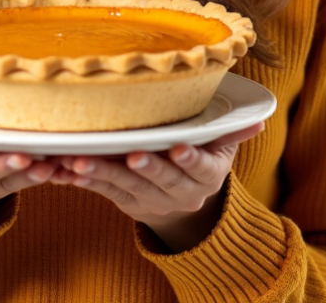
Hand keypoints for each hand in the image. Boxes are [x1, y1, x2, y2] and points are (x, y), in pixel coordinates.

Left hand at [48, 121, 265, 252]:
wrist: (186, 208)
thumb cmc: (202, 160)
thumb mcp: (221, 148)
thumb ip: (233, 131)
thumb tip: (258, 117)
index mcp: (206, 177)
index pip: (200, 169)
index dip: (189, 160)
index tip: (178, 148)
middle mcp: (179, 194)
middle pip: (161, 180)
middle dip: (145, 167)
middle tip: (132, 154)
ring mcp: (150, 200)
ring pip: (125, 187)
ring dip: (102, 173)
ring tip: (82, 161)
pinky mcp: (124, 202)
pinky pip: (101, 191)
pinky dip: (83, 180)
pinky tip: (66, 168)